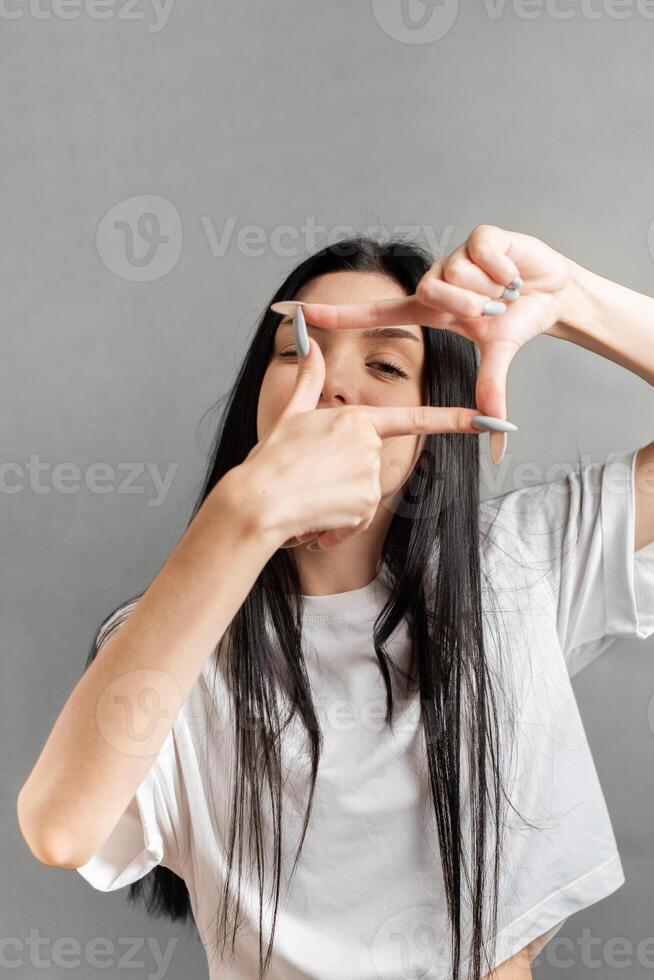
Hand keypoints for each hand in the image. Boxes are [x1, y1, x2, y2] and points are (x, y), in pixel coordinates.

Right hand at [236, 332, 499, 551]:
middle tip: (311, 481)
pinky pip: (357, 520)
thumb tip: (309, 341)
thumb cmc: (271, 459)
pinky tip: (315, 519)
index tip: (491, 418)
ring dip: (339, 507)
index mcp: (356, 419)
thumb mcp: (291, 415)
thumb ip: (309, 379)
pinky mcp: (364, 504)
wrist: (259, 501)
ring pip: (363, 497)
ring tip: (310, 500)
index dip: (456, 419)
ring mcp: (369, 475)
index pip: (416, 419)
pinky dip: (337, 526)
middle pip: (371, 469)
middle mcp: (369, 445)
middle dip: (345, 482)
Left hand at [287, 225, 571, 438]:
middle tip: (495, 309)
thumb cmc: (517, 321)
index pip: (368, 313)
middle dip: (468, 306)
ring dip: (490, 288)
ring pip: (457, 274)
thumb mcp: (497, 355)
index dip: (330, 314)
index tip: (286, 313)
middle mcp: (433, 281)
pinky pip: (482, 254)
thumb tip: (500, 441)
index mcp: (426, 310)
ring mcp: (453, 255)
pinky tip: (514, 270)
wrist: (554, 291)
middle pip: (430, 292)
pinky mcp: (478, 235)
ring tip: (505, 290)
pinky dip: (505, 267)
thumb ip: (491, 392)